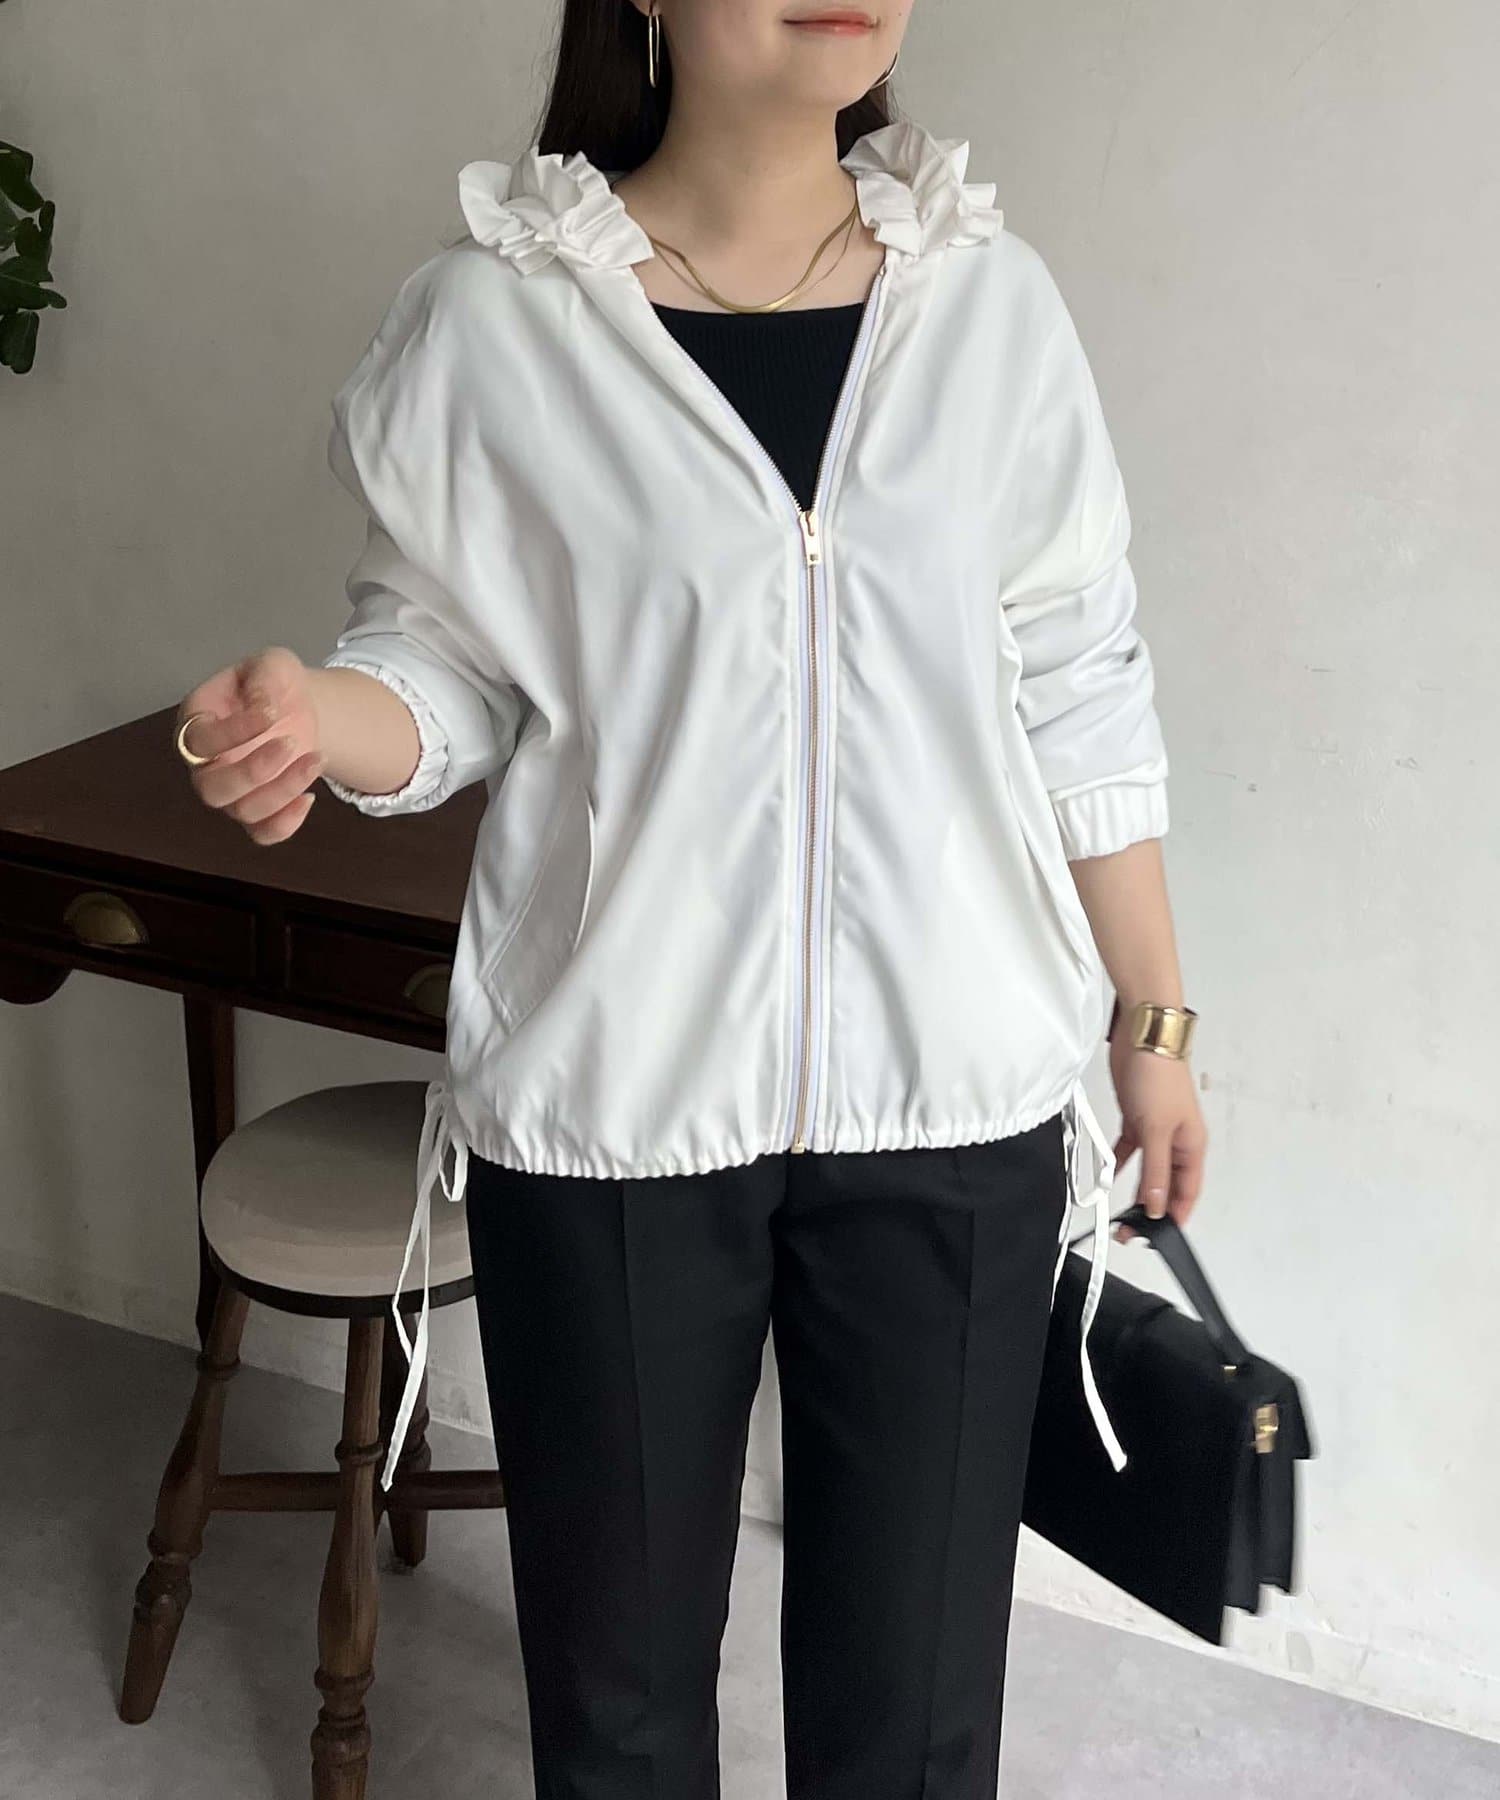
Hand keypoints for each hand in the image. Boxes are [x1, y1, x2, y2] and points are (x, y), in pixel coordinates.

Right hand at [176, 646, 324, 845]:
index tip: (270, 713)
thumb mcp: (271, 665)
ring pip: (242, 811)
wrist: (297, 705)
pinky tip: (309, 797)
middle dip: (253, 771)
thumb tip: (263, 709)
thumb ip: (263, 679)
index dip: (233, 732)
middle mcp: (206, 764)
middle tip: (291, 743)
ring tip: (316, 759)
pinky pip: (262, 833)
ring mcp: (230, 791)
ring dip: (283, 790)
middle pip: (212, 789)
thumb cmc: (273, 684)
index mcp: (197, 722)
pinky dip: (286, 824)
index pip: (199, 740)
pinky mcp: (257, 810)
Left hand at [1106, 1033, 1207, 1242]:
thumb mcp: (1157, 1130)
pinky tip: (1110, 1175)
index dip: (1175, 1216)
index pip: (1187, 1192)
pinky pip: (1130, 1150)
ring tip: (1119, 1212)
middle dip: (1152, 1208)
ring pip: (1148, 1169)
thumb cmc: (1161, 1075)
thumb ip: (1156, 1171)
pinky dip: (1121, 1163)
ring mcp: (1156, 1129)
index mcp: (1192, 1146)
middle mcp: (1177, 1141)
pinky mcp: (1136, 1118)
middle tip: (1131, 1230)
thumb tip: (1158, 1205)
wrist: (1144, 1036)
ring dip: (1136, 1189)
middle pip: (1167, 1184)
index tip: (1157, 1237)